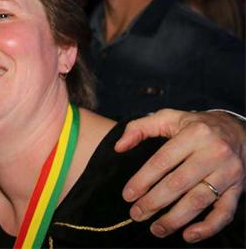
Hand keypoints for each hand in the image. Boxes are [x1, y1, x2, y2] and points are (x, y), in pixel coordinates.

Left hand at [115, 108, 244, 242]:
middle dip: (154, 202)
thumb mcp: (168, 117)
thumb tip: (119, 147)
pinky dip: (207, 227)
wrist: (239, 131)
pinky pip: (225, 212)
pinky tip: (188, 235)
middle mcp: (213, 153)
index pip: (162, 161)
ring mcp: (228, 173)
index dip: (143, 180)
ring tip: (156, 229)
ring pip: (199, 200)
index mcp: (194, 134)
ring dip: (175, 218)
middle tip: (136, 214)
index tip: (127, 195)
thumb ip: (139, 128)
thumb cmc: (196, 126)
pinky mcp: (238, 189)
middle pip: (178, 183)